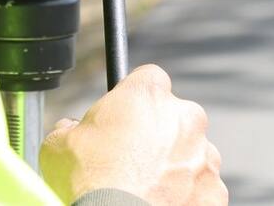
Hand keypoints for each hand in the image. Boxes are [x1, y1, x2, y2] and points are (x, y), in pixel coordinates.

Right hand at [40, 64, 225, 204]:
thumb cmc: (88, 182)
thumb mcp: (59, 144)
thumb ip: (72, 127)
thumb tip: (70, 130)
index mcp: (148, 95)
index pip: (149, 79)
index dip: (136, 99)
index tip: (125, 117)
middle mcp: (185, 118)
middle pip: (175, 116)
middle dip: (159, 133)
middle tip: (134, 158)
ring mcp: (204, 156)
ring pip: (191, 153)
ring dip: (175, 165)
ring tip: (147, 188)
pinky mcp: (214, 191)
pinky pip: (201, 187)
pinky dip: (187, 195)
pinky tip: (161, 203)